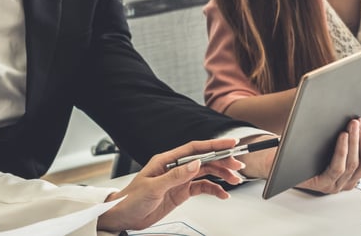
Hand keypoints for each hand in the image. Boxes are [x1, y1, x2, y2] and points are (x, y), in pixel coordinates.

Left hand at [97, 138, 244, 231]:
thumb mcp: (153, 187)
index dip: (214, 145)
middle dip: (223, 161)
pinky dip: (214, 190)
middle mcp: (176, 167)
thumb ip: (176, 175)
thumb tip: (196, 164)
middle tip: (238, 165)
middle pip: (205, 160)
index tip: (230, 143)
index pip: (195, 149)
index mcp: (167, 160)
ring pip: (206, 173)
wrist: (123, 217)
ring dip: (222, 175)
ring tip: (235, 179)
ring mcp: (180, 180)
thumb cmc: (131, 199)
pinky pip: (202, 188)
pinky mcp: (182, 192)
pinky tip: (222, 193)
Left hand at [297, 118, 360, 192]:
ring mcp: (337, 183)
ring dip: (356, 141)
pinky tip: (342, 137)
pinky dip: (342, 150)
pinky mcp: (323, 184)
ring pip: (355, 163)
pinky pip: (338, 168)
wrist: (281, 161)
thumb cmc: (306, 150)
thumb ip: (349, 136)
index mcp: (356, 170)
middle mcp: (349, 179)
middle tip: (359, 122)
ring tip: (352, 125)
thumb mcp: (333, 141)